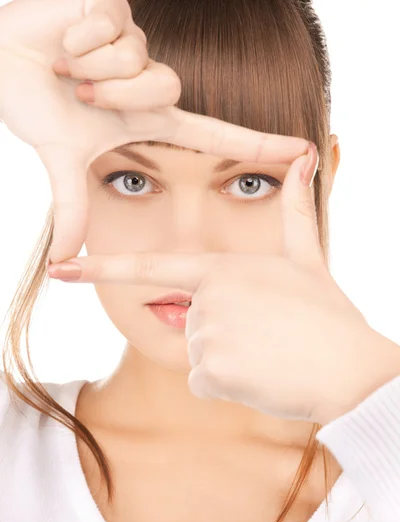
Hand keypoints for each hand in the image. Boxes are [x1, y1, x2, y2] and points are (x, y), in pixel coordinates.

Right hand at [0, 0, 308, 264]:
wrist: (3, 52)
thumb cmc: (36, 100)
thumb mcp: (62, 158)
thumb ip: (72, 208)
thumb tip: (62, 263)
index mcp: (150, 118)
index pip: (217, 134)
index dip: (260, 143)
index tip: (306, 150)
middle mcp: (152, 82)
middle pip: (164, 89)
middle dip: (112, 95)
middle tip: (76, 92)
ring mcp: (140, 44)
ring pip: (137, 60)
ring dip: (90, 67)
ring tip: (66, 63)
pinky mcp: (122, 7)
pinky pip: (112, 26)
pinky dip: (77, 35)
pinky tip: (65, 35)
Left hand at [47, 142, 399, 424]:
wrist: (352, 369)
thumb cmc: (328, 314)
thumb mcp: (307, 258)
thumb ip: (294, 210)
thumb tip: (307, 157)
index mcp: (221, 268)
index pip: (151, 269)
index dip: (101, 269)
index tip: (61, 269)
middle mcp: (206, 297)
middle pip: (189, 323)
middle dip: (221, 335)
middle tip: (267, 336)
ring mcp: (206, 334)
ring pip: (197, 355)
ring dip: (227, 362)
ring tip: (267, 354)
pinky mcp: (210, 372)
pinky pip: (203, 383)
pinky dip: (228, 386)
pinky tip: (261, 377)